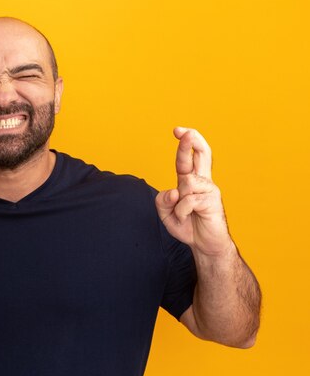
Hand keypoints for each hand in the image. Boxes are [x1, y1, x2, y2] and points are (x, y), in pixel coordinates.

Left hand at [155, 127, 232, 256]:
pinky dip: (181, 213)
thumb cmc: (187, 226)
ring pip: (185, 184)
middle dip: (191, 141)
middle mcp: (202, 182)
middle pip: (202, 154)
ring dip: (177, 203)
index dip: (185, 143)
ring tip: (183, 215)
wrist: (205, 245)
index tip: (177, 130)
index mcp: (191, 181)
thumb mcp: (166, 214)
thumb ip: (162, 201)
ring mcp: (209, 190)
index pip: (189, 158)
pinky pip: (187, 201)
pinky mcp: (213, 202)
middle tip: (183, 132)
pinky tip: (188, 219)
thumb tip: (173, 191)